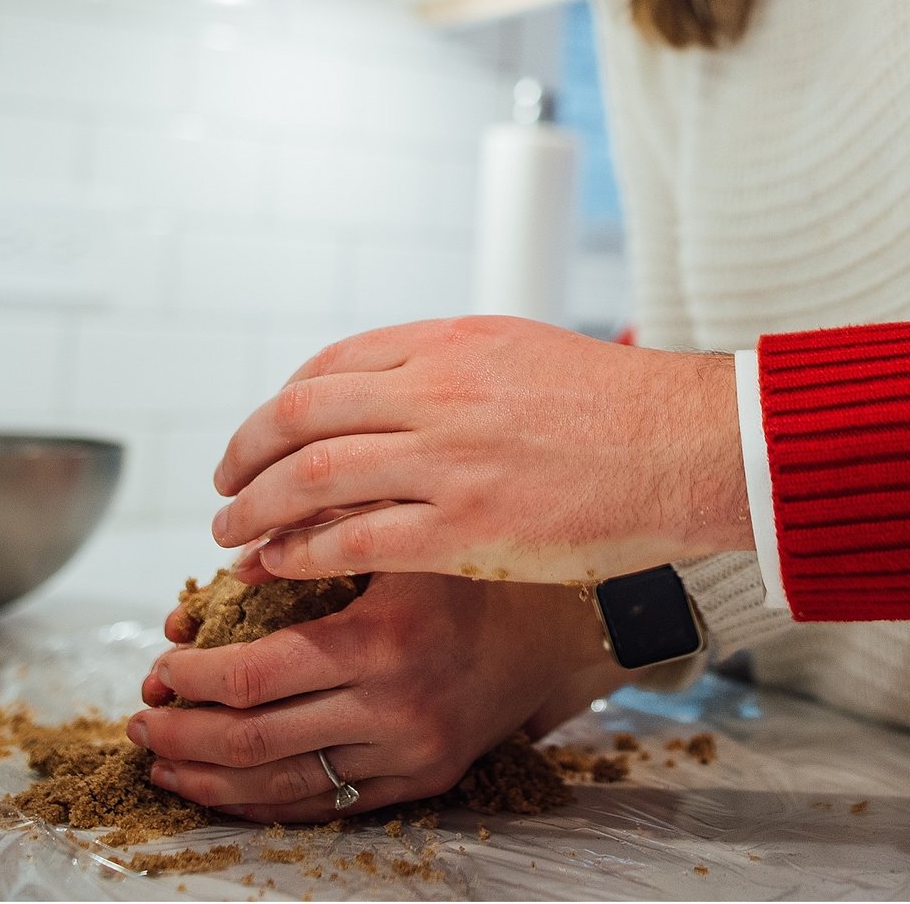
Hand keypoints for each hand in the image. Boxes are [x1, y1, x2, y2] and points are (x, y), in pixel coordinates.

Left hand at [130, 573, 621, 821]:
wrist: (556, 625)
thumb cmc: (467, 569)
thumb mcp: (397, 538)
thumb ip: (315, 542)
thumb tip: (224, 571)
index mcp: (383, 638)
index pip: (256, 675)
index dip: (193, 679)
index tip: (161, 668)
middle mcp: (396, 704)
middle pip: (255, 740)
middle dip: (181, 734)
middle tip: (140, 720)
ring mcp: (410, 751)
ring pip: (282, 783)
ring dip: (207, 777)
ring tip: (163, 758)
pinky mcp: (423, 781)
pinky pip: (326, 806)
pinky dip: (262, 803)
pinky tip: (222, 789)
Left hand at [210, 317, 750, 584]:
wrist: (685, 445)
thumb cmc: (619, 406)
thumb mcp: (523, 350)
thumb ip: (455, 366)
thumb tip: (396, 387)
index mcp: (448, 341)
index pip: (329, 365)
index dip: (280, 405)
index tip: (263, 436)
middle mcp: (434, 391)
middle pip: (298, 417)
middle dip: (244, 455)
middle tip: (224, 486)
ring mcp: (445, 462)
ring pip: (307, 480)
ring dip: (252, 510)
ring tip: (230, 534)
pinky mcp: (462, 531)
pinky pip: (349, 542)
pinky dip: (298, 555)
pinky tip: (277, 568)